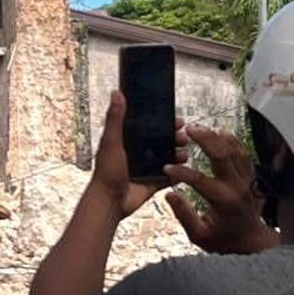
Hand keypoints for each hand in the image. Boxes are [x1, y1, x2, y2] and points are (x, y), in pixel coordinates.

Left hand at [91, 92, 186, 218]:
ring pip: (167, 158)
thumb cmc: (106, 172)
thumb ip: (115, 119)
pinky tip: (187, 169)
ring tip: (185, 153)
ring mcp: (145, 169)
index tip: (177, 119)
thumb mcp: (111, 142)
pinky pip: (169, 177)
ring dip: (178, 154)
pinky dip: (178, 174)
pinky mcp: (152, 183)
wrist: (110, 202)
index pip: (148, 127)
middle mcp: (137, 153)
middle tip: (184, 136)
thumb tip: (116, 93)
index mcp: (127, 141)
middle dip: (174, 138)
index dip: (163, 122)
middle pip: (160, 141)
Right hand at [163, 125, 278, 254]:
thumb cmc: (223, 240)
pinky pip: (243, 154)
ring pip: (234, 151)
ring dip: (217, 137)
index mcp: (223, 201)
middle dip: (204, 140)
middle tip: (189, 130)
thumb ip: (184, 215)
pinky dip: (233, 141)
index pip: (199, 180)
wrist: (250, 242)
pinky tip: (222, 133)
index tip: (167, 167)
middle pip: (222, 156)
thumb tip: (170, 195)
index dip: (181, 172)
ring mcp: (246, 180)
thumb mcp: (199, 235)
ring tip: (200, 128)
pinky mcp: (250, 178)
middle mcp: (237, 187)